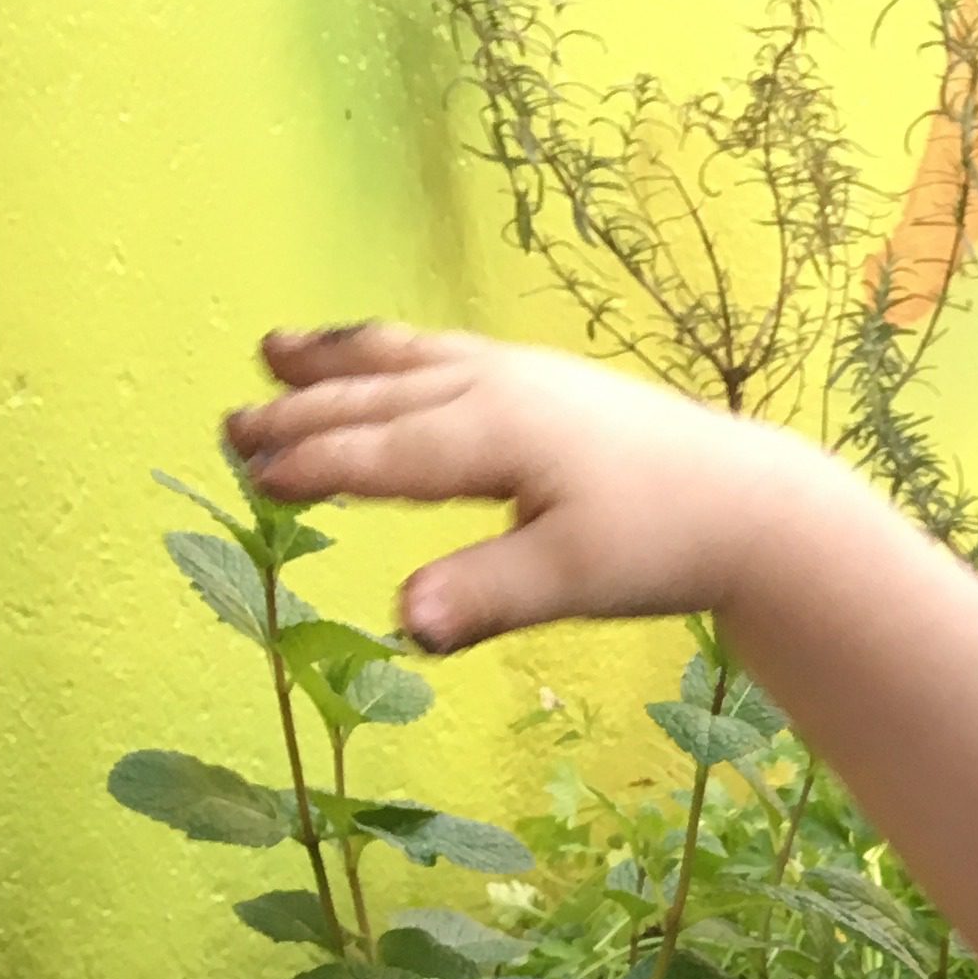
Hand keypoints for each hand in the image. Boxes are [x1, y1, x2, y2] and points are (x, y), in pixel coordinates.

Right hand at [223, 325, 832, 650]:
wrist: (747, 500)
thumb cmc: (659, 544)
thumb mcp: (570, 582)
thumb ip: (482, 598)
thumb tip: (402, 626)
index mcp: (495, 433)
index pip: (382, 453)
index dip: (314, 465)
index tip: (252, 477)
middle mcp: (496, 388)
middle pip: (380, 398)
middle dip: (304, 412)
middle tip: (230, 429)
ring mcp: (518, 375)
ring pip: (407, 360)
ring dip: (338, 361)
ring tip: (273, 352)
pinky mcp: (540, 382)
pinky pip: (441, 355)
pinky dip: (391, 353)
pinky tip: (378, 359)